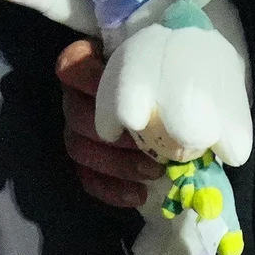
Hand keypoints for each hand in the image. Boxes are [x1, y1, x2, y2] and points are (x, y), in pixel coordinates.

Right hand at [59, 39, 164, 211]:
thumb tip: (182, 92)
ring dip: (116, 165)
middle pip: (75, 116)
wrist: (177, 98)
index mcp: (89, 63)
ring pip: (78, 149)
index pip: (72, 67)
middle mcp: (75, 96)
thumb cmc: (171, 71)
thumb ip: (165, 69)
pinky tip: (139, 195)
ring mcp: (77, 129)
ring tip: (154, 173)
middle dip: (115, 137)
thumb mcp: (169, 60)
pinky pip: (87, 177)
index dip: (89, 80)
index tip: (125, 93)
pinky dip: (111, 190)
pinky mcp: (86, 159)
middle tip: (153, 147)